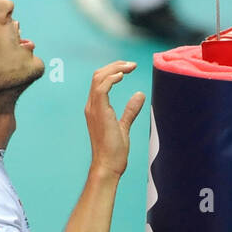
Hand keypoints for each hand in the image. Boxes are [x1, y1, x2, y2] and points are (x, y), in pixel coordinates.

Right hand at [84, 61, 144, 178]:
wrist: (108, 166)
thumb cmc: (114, 151)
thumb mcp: (123, 126)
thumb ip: (130, 110)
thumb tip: (140, 95)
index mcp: (96, 108)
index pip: (100, 81)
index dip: (114, 70)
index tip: (129, 68)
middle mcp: (92, 106)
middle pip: (98, 75)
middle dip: (115, 65)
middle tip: (132, 65)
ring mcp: (93, 108)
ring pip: (98, 78)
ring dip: (115, 68)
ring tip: (130, 67)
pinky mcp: (99, 112)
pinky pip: (101, 88)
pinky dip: (111, 78)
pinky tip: (122, 75)